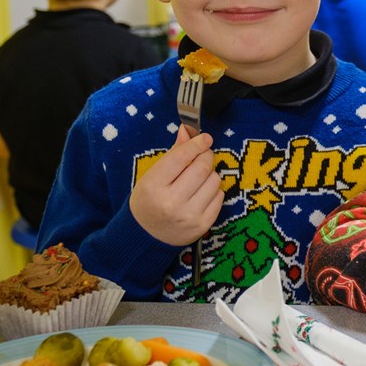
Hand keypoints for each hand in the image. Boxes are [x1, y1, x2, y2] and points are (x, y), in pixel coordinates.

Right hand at [129, 125, 224, 245]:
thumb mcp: (152, 176)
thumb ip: (173, 153)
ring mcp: (189, 216)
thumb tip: (188, 131)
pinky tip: (201, 194)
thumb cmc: (149, 200)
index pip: (181, 158)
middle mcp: (171, 203)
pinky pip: (219, 197)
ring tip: (198, 179)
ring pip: (214, 181)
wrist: (146, 235)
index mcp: (153, 187)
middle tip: (203, 155)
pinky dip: (214, 190)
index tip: (205, 138)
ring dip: (210, 174)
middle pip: (201, 168)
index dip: (196, 144)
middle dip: (206, 157)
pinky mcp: (203, 225)